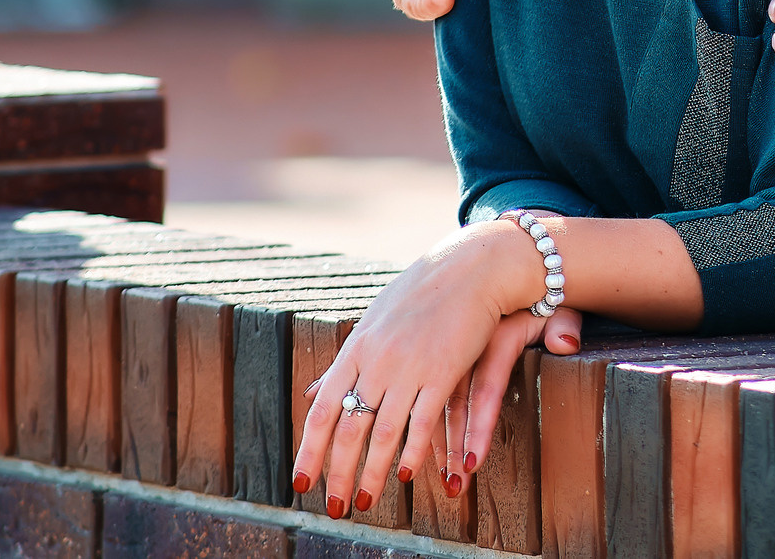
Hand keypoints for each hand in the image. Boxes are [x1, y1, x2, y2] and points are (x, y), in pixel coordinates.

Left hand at [290, 224, 573, 513]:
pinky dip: (412, 451)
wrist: (471, 266)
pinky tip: (406, 474)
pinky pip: (423, 420)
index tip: (302, 483)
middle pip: (348, 429)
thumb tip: (314, 392)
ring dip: (372, 473)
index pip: (322, 412)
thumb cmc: (422, 293)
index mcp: (355, 349)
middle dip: (338, 474)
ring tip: (365, 502)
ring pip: (382, 433)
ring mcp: (408, 366)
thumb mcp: (374, 323)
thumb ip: (346, 361)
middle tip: (336, 508)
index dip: (310, 452)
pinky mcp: (443, 369)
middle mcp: (376, 360)